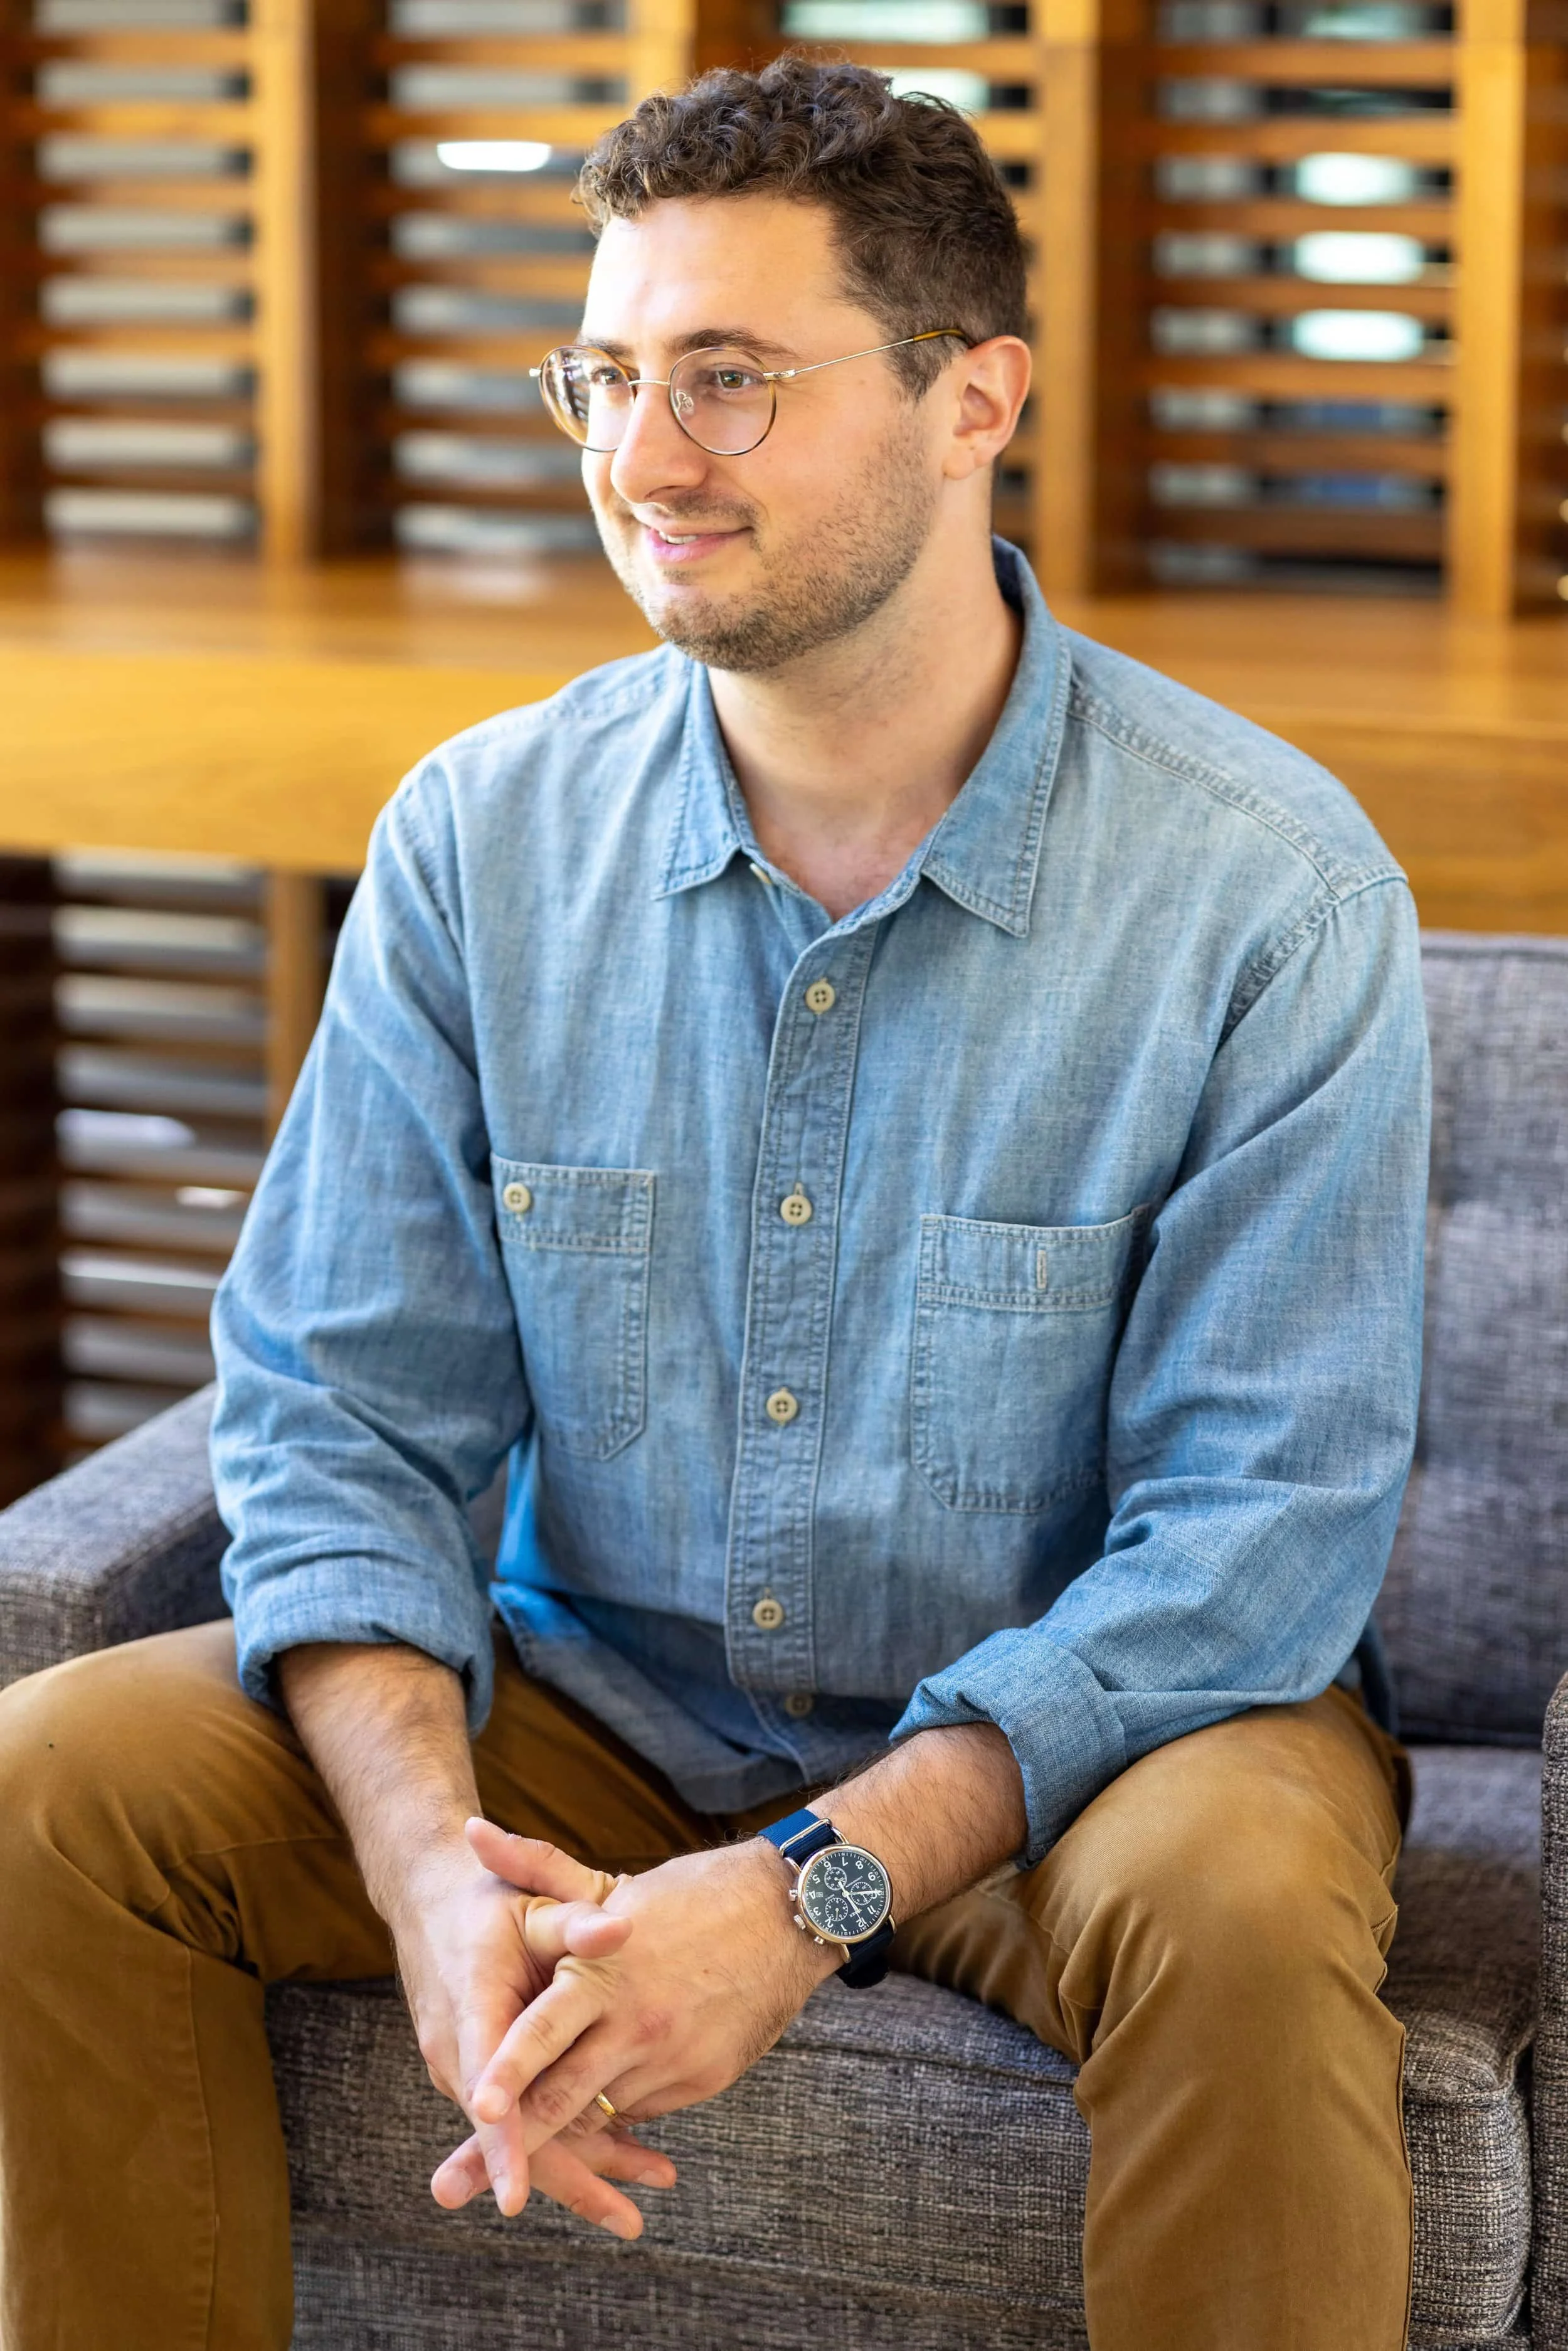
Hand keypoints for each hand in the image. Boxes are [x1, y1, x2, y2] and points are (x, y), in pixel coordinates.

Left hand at [430, 1820, 835, 2208]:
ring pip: (599, 2110)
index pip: (543, 2032)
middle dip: (507, 2145)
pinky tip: (594, 2099)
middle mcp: (636, 2023)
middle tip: (449, 2188)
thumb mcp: (607, 1884)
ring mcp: (671, 2058)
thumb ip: (534, 1867)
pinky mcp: (702, 2081)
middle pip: (562, 2097)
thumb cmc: (689, 1894)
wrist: (786, 1915)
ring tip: (512, 2154)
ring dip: (562, 2126)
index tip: (476, 2106)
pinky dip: (612, 2109)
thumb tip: (470, 1830)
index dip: (508, 2072)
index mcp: (604, 1973)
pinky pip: (639, 2109)